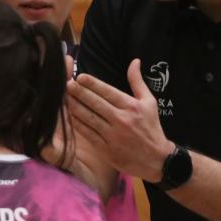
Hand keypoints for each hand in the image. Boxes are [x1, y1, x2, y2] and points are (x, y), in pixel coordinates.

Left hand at [66, 59, 170, 183]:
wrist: (157, 159)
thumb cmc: (151, 128)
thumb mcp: (149, 102)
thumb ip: (137, 81)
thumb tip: (135, 61)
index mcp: (131, 106)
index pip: (108, 92)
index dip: (92, 84)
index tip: (80, 77)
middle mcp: (121, 119)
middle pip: (95, 103)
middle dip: (79, 92)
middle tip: (66, 84)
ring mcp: (113, 135)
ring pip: (89, 118)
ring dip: (75, 107)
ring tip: (64, 98)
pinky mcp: (106, 149)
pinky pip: (88, 134)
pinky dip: (77, 124)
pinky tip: (69, 117)